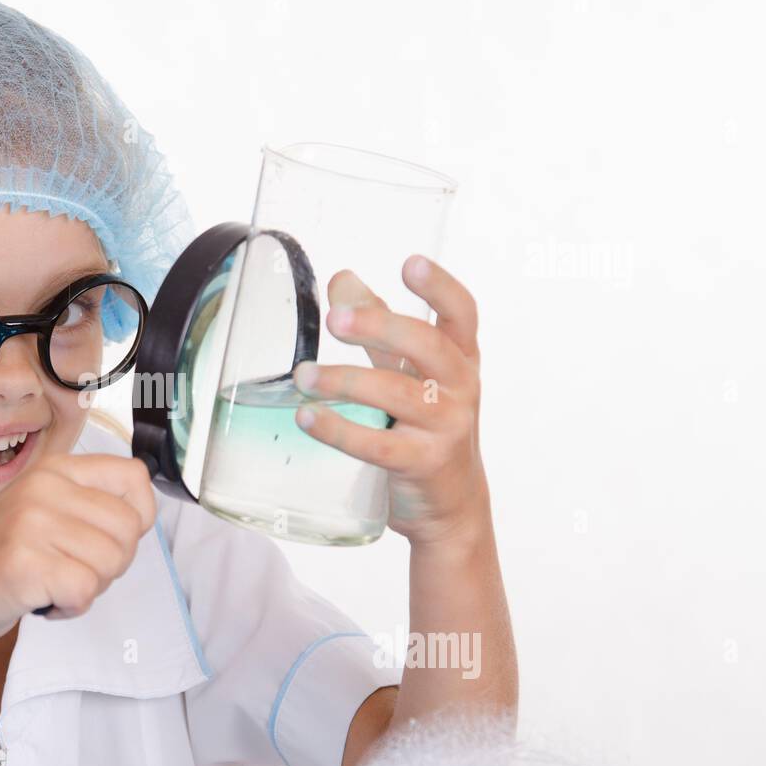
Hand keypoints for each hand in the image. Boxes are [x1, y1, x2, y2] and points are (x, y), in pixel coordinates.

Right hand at [0, 453, 157, 647]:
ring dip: (89, 587)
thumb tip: (144, 515)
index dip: (137, 518)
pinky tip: (41, 600)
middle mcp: (44, 488)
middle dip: (111, 563)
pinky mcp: (22, 564)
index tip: (106, 539)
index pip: (135, 478)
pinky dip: (70, 607)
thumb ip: (88, 503)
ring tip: (51, 583)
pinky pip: (84, 590)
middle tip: (70, 569)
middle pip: (129, 530)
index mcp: (55, 470)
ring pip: (112, 562)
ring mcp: (31, 523)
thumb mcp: (42, 509)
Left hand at [292, 254, 488, 547]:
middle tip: (334, 321)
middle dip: (378, 328)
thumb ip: (379, 327)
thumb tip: (342, 280)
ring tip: (303, 376)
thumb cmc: (426, 426)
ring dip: (344, 380)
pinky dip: (338, 429)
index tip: (410, 264)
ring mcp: (445, 427)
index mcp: (460, 358)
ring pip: (396, 394)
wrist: (450, 502)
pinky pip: (377, 445)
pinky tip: (308, 417)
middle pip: (426, 346)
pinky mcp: (422, 463)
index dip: (440, 287)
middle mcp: (461, 388)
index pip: (462, 314)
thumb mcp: (412, 372)